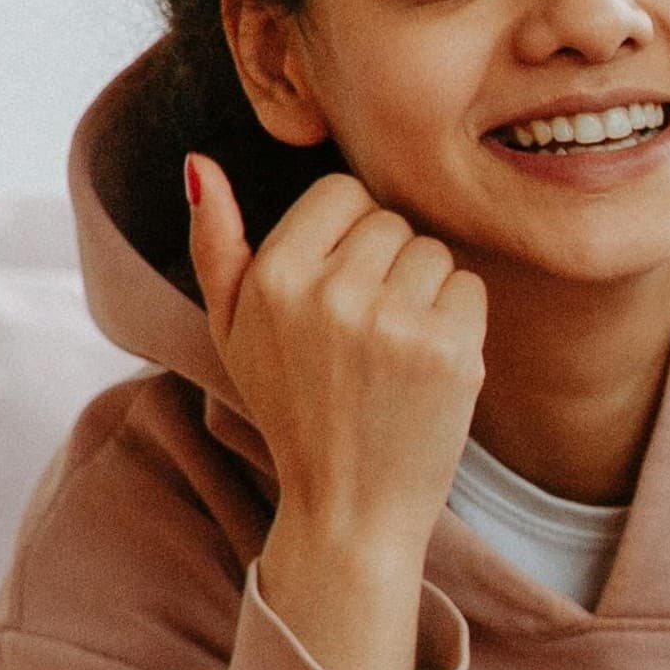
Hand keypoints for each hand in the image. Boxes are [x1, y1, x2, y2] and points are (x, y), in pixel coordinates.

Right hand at [188, 157, 486, 669]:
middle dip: (387, 264)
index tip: (338, 285)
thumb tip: (199, 163)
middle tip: (365, 330)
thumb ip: (216, 244)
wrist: (348, 505)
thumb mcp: (231, 330)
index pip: (342, 191)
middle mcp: (331, 293)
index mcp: (273, 278)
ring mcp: (394, 321)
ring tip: (393, 349)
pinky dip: (460, 320)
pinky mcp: (450, 350)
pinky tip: (427, 363)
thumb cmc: (291, 409)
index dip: (348, 234)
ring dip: (425, 292)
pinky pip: (470, 288)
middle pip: (393, 220)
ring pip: (435, 252)